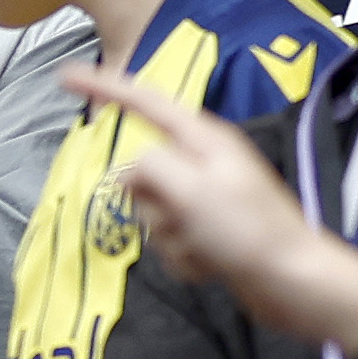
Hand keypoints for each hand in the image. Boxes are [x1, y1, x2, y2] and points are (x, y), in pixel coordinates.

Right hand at [71, 69, 357, 353]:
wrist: (292, 282)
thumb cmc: (246, 231)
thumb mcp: (190, 190)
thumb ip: (148, 168)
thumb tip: (127, 171)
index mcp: (204, 140)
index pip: (144, 102)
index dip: (103, 88)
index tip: (65, 76)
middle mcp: (203, 164)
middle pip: (142, 171)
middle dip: (151, 203)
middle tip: (184, 218)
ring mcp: (204, 199)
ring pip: (151, 211)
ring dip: (170, 236)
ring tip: (204, 246)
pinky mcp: (207, 232)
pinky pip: (168, 240)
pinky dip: (183, 257)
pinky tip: (211, 263)